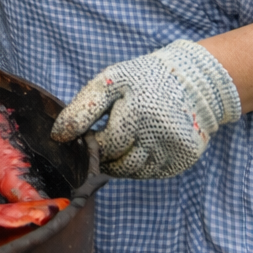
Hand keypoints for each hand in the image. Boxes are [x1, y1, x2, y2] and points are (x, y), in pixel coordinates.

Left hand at [50, 40, 241, 179]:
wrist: (194, 81)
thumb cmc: (143, 79)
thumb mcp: (110, 82)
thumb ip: (82, 108)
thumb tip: (57, 136)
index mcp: (137, 112)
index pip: (104, 147)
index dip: (92, 144)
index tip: (91, 134)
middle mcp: (159, 134)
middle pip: (118, 165)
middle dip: (105, 156)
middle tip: (105, 139)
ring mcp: (173, 149)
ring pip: (134, 172)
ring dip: (122, 162)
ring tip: (123, 140)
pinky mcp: (184, 159)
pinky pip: (152, 173)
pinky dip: (141, 163)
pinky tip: (142, 144)